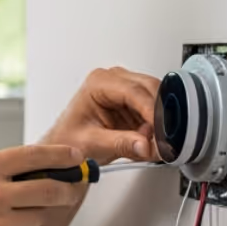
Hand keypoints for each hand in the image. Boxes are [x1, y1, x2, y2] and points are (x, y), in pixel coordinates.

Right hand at [0, 144, 85, 225]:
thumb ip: (0, 169)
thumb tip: (39, 166)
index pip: (35, 156)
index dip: (62, 156)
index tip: (77, 157)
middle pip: (51, 189)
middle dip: (67, 189)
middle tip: (71, 189)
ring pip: (39, 215)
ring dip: (34, 214)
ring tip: (6, 216)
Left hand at [42, 67, 161, 163]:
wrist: (65, 145)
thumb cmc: (69, 138)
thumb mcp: (92, 143)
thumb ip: (121, 143)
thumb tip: (145, 145)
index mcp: (99, 82)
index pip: (134, 91)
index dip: (152, 111)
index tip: (161, 129)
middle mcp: (114, 80)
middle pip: (151, 90)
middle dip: (159, 116)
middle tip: (161, 140)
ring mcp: (126, 89)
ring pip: (157, 99)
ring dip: (159, 122)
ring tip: (152, 144)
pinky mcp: (134, 103)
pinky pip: (155, 111)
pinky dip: (156, 127)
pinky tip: (148, 141)